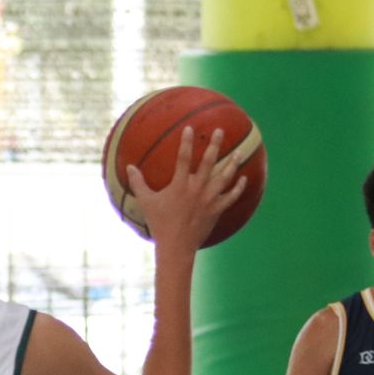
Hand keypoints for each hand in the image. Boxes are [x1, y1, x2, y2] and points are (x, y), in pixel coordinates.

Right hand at [126, 124, 250, 250]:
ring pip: (224, 177)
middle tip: (220, 131)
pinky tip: (244, 179)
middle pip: (208, 162)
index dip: (186, 142)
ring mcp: (209, 199)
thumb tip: (129, 166)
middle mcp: (197, 189)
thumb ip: (138, 183)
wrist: (177, 246)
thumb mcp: (146, 202)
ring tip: (238, 152)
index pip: (183, 158)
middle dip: (214, 145)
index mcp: (180, 185)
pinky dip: (238, 188)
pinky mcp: (216, 210)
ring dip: (232, 163)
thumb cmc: (160, 223)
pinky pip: (231, 197)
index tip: (190, 128)